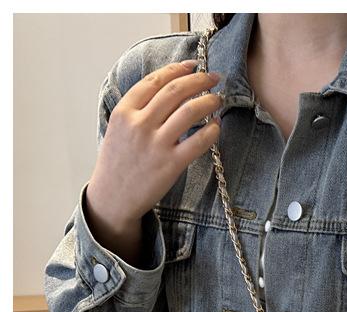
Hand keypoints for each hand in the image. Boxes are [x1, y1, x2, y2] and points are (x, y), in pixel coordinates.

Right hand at [87, 60, 222, 229]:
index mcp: (125, 112)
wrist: (113, 197)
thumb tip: (166, 90)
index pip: (155, 81)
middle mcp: (140, 124)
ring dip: (208, 101)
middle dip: (199, 80)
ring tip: (218, 99)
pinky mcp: (171, 164)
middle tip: (214, 78)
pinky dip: (212, 130)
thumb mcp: (119, 128)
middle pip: (175, 91)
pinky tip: (217, 126)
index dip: (177, 70)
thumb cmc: (118, 163)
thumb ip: (137, 109)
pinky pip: (198, 142)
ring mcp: (156, 144)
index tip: (192, 66)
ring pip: (189, 112)